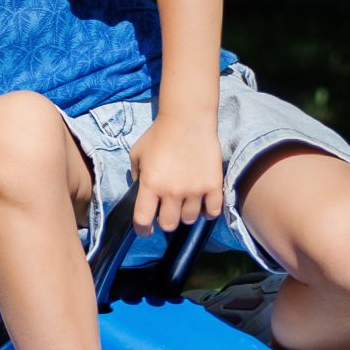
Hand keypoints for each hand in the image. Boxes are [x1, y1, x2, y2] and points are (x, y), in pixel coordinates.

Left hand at [128, 111, 223, 233]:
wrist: (188, 119)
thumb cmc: (159, 134)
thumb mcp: (137, 154)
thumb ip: (137, 177)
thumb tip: (142, 194)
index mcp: (150, 185)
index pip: (143, 220)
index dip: (142, 230)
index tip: (145, 230)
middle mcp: (172, 191)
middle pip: (168, 224)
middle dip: (165, 221)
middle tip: (166, 212)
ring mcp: (194, 190)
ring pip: (189, 219)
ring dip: (185, 215)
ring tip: (184, 204)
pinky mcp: (213, 185)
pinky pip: (212, 212)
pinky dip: (207, 212)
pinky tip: (203, 204)